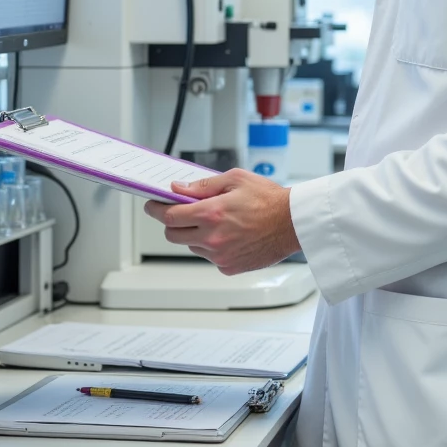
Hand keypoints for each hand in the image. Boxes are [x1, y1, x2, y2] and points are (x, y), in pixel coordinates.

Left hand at [144, 169, 299, 274]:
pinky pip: (210, 257)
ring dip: (195, 235)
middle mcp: (212, 238)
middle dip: (173, 223)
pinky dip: (213, 247)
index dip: (156, 209)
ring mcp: (220, 256)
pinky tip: (231, 235)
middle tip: (183, 212)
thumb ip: (203, 185)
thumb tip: (178, 189)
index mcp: (211, 213)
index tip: (152, 205)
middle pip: (172, 235)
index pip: (169, 216)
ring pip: (191, 246)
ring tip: (218, 222)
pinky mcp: (229, 267)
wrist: (294, 223)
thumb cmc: (269, 199)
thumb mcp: (235, 179)